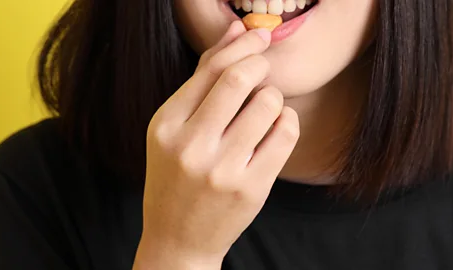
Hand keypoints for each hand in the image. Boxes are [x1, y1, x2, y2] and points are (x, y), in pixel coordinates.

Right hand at [134, 20, 299, 269]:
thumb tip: (238, 30)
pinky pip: (285, 133)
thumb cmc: (175, 178)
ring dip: (274, 97)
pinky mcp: (251, 188)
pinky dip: (287, 121)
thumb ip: (203, 78)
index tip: (258, 38)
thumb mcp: (173, 128)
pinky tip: (276, 127)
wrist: (178, 238)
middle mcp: (190, 146)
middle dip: (260, 65)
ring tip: (265, 108)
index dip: (241, 45)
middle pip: (240, 79)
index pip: (210, 68)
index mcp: (165, 126)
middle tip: (262, 70)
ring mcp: (221, 170)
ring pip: (268, 103)